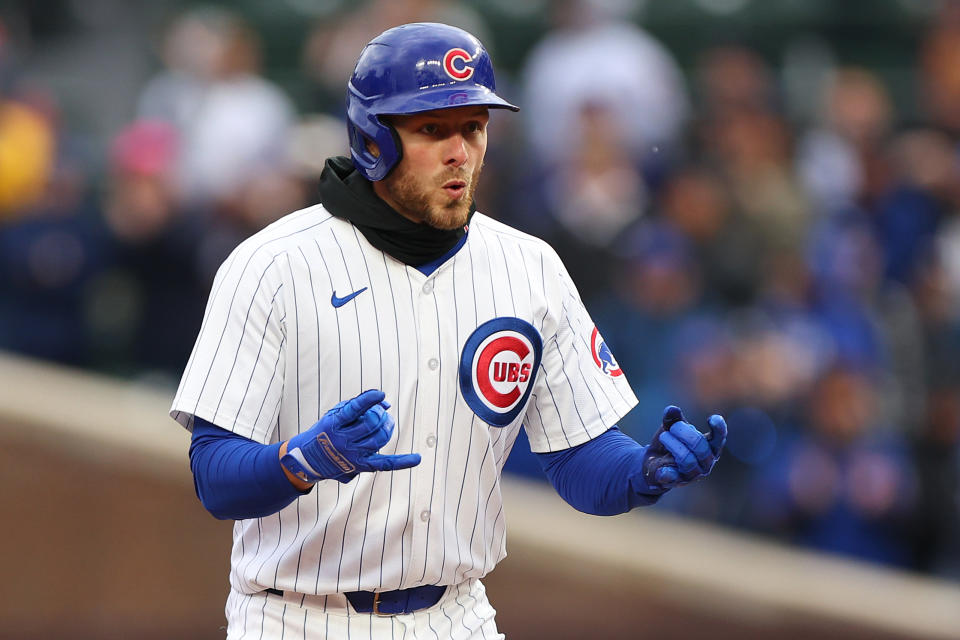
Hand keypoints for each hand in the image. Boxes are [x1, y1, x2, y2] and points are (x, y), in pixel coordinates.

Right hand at [280, 389, 420, 483]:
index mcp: (334, 424)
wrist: (308, 458)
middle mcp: (343, 441)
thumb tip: (387, 403)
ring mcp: (352, 455)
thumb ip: (358, 405)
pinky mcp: (360, 466)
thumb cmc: (326, 430)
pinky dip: (402, 462)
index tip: (380, 394)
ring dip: (388, 427)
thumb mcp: (335, 414)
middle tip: (382, 412)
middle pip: (370, 424)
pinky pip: (385, 464)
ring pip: (379, 439)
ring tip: (388, 421)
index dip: (369, 400)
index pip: (354, 410)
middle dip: (380, 414)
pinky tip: (417, 458)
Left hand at [634, 405, 726, 493]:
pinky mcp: (677, 482)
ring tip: (663, 436)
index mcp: (710, 447)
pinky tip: (663, 467)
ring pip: (687, 460)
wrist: (652, 463)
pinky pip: (674, 477)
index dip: (719, 429)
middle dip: (683, 432)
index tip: (713, 419)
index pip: (719, 439)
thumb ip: (672, 418)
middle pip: (699, 446)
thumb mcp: (670, 427)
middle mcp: (706, 462)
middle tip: (671, 427)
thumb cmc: (670, 442)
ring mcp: (693, 474)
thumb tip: (672, 409)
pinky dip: (668, 471)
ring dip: (672, 445)